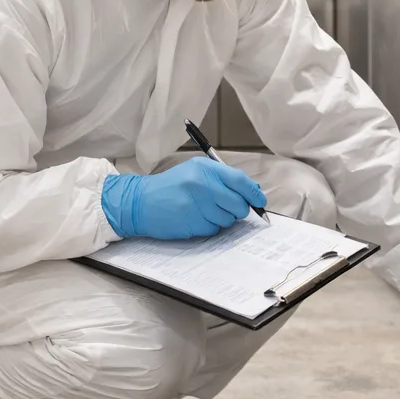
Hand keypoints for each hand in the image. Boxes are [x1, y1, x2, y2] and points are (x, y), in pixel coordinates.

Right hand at [102, 158, 266, 239]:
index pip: (240, 181)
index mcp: (204, 168)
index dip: (254, 193)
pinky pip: (213, 230)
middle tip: (227, 208)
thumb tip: (253, 191)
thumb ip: (222, 179)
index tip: (260, 201)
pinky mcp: (190, 222)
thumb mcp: (195, 172)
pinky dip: (208, 227)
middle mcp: (201, 184)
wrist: (139, 201)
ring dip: (221, 219)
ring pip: (227, 220)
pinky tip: (194, 219)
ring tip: (203, 211)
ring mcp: (195, 205)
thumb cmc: (170, 187)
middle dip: (238, 210)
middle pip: (238, 204)